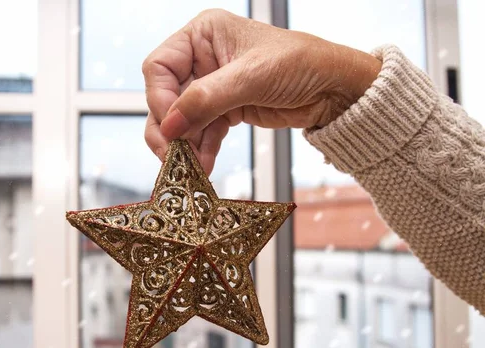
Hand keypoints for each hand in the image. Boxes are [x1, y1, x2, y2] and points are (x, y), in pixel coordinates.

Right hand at [143, 9, 380, 173]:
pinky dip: (201, 150)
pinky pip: (202, 132)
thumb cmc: (302, 63)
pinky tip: (203, 166)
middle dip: (169, 128)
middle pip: (165, 96)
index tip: (169, 126)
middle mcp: (202, 58)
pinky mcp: (225, 109)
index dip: (159, 98)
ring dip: (185, 145)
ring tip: (190, 168)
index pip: (160, 66)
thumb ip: (206, 99)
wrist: (334, 89)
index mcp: (203, 34)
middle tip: (171, 156)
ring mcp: (212, 86)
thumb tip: (169, 124)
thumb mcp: (251, 77)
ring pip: (181, 119)